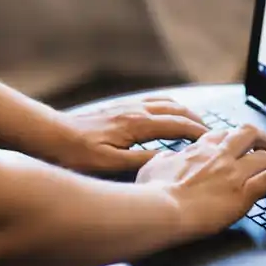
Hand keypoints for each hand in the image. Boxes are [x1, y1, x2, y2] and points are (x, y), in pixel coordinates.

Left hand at [56, 97, 208, 172]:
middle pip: (177, 109)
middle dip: (197, 119)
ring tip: (195, 122)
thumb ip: (143, 161)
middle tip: (212, 133)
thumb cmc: (77, 153)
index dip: (199, 132)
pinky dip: (168, 106)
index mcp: (138, 124)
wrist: (51, 136)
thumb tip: (170, 159)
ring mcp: (127, 106)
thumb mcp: (112, 164)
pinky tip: (167, 114)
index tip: (214, 141)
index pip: (179, 124)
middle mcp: (136, 110)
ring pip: (166, 102)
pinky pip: (153, 101)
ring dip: (184, 111)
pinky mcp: (119, 108)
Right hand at [136, 124, 265, 238]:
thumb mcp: (152, 167)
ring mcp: (233, 173)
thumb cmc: (153, 193)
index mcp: (198, 149)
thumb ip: (165, 159)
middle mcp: (219, 156)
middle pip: (248, 133)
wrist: (161, 210)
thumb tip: (167, 157)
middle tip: (263, 147)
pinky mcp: (243, 193)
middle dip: (260, 138)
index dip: (231, 138)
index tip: (234, 146)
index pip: (222, 134)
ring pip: (264, 157)